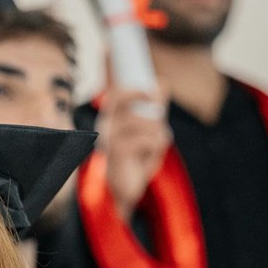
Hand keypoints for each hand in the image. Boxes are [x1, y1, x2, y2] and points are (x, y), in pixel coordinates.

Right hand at [95, 83, 170, 221]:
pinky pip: (147, 139)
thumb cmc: (134, 160)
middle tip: (155, 97)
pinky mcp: (116, 151)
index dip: (126, 81)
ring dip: (158, 132)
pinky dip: (156, 147)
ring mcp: (110, 137)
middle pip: (119, 96)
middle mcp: (107, 123)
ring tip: (156, 144)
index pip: (114, 91)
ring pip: (144, 121)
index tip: (137, 77)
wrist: (122, 191)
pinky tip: (148, 157)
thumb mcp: (147, 131)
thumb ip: (154, 107)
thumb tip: (161, 82)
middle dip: (139, 93)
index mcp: (112, 117)